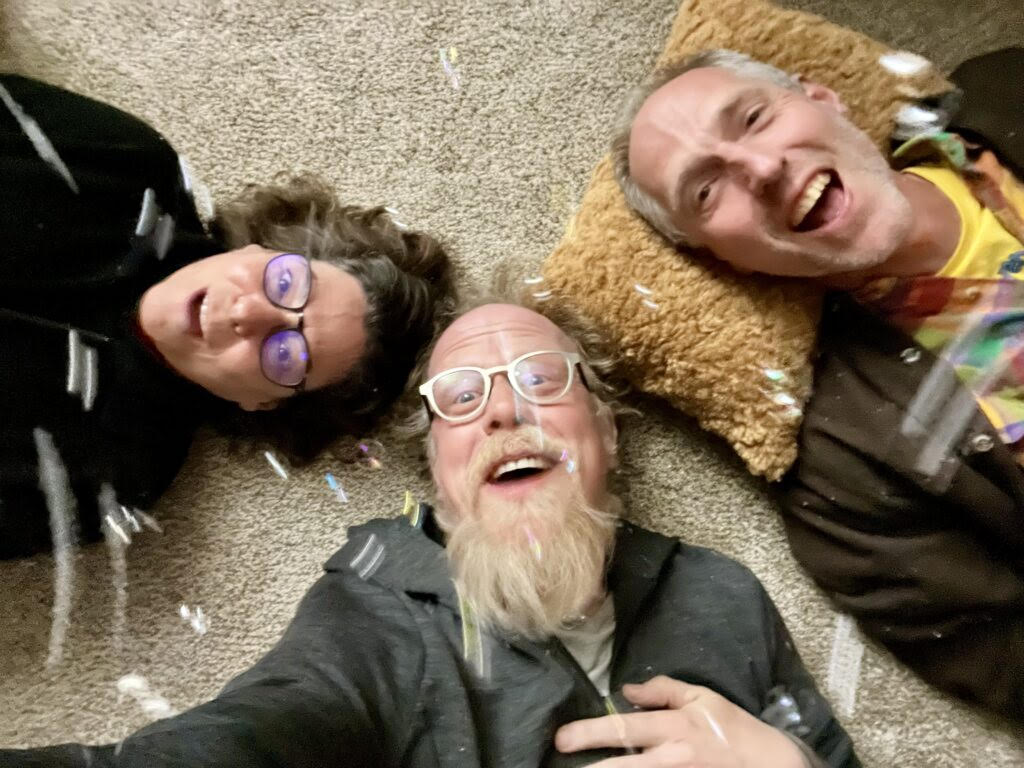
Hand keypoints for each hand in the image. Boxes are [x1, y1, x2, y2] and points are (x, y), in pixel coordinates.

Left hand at [554, 676, 806, 767]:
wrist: (774, 767)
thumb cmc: (736, 730)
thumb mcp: (704, 699)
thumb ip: (664, 691)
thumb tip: (628, 690)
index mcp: (675, 728)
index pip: (624, 728)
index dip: (590, 732)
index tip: (563, 738)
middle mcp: (673, 758)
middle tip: (560, 767)